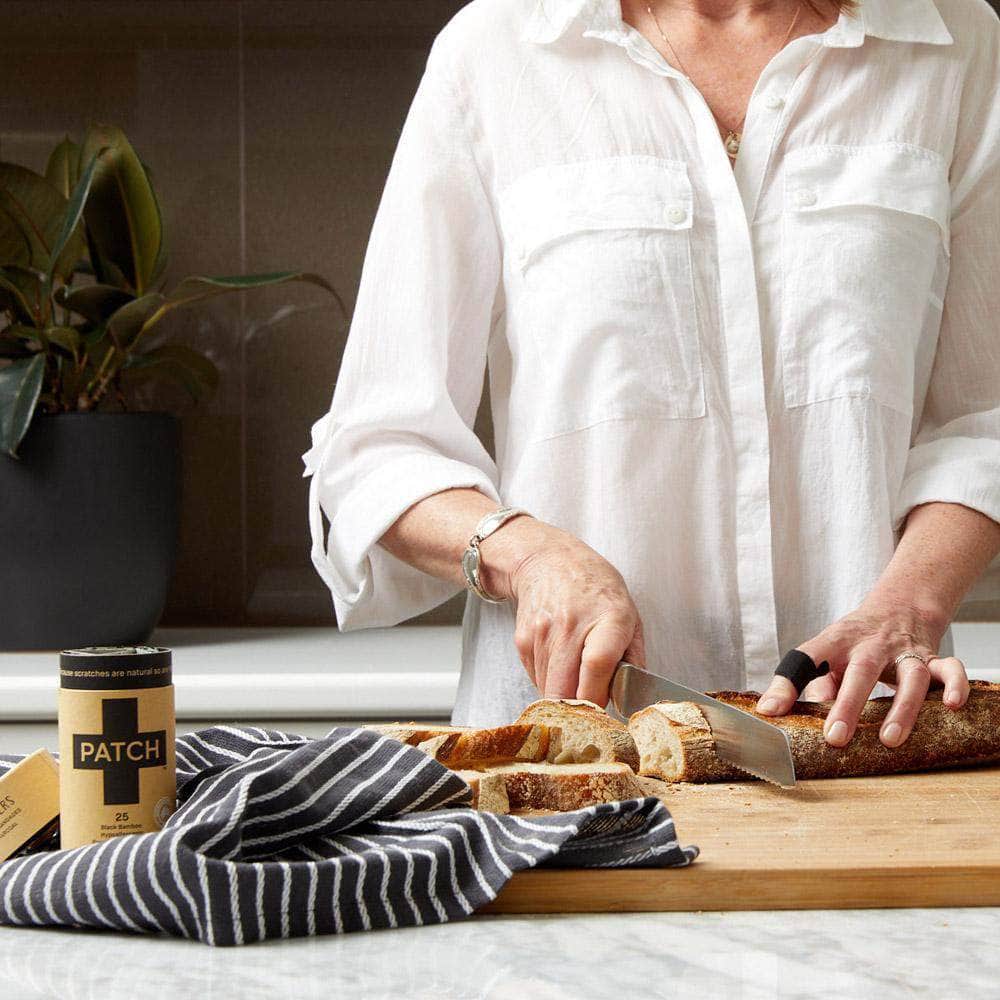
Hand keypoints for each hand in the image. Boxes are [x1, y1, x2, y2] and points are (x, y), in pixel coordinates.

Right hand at [486, 521, 644, 703]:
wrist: (548, 560)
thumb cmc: (595, 587)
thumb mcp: (629, 614)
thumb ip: (633, 659)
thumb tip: (630, 700)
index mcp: (608, 618)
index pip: (597, 664)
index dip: (597, 696)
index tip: (603, 712)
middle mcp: (571, 625)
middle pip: (564, 689)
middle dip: (577, 711)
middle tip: (590, 710)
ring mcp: (542, 634)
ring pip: (548, 691)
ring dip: (564, 696)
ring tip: (577, 678)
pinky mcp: (522, 642)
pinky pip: (536, 679)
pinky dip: (550, 681)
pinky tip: (560, 662)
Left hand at [754, 598, 969, 747]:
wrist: (898, 607)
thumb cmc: (854, 641)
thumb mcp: (826, 654)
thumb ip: (809, 683)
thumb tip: (783, 713)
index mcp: (835, 642)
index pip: (806, 657)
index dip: (786, 684)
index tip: (771, 711)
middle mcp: (870, 645)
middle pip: (861, 671)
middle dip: (848, 705)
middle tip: (836, 738)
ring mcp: (905, 651)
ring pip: (911, 675)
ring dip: (903, 707)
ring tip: (890, 739)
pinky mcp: (933, 657)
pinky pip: (951, 668)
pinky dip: (956, 685)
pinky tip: (953, 705)